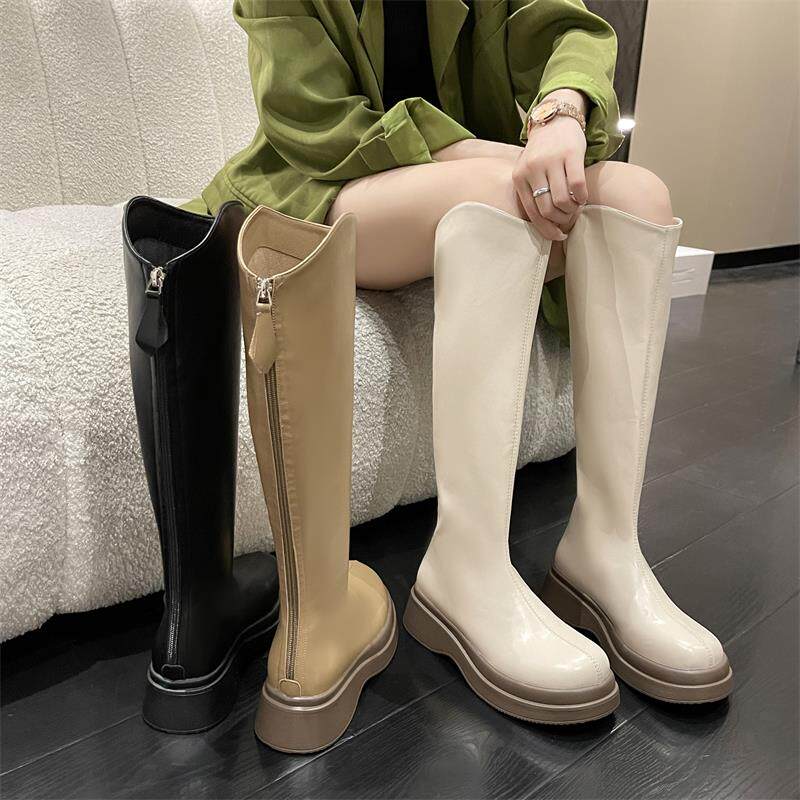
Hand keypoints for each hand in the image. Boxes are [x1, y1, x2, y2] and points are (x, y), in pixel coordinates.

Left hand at [512, 99, 588, 240]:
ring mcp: (551, 161)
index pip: (532, 213)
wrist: (554, 119)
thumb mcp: (528, 171)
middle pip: (548, 209)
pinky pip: (577, 186)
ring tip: (575, 207)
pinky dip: (582, 197)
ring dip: (572, 210)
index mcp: (519, 177)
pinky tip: (583, 197)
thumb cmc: (542, 153)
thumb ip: (531, 193)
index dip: (546, 229)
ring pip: (562, 200)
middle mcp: (532, 169)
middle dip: (560, 220)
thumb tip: (545, 226)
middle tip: (568, 219)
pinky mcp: (570, 154)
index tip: (558, 236)